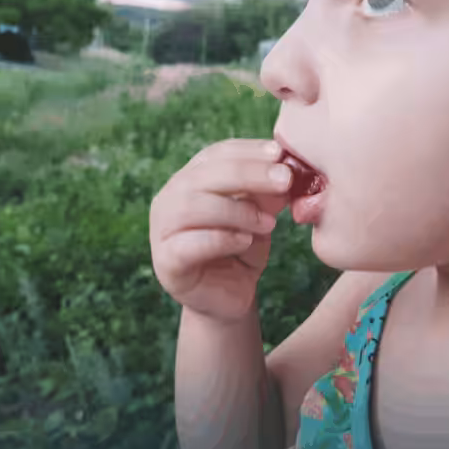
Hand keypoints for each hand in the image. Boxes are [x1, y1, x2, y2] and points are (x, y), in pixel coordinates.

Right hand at [149, 139, 291, 321]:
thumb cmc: (242, 250)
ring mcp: (162, 230)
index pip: (216, 154)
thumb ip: (267, 194)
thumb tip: (286, 171)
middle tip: (284, 181)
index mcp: (191, 179)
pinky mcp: (166, 262)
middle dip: (248, 174)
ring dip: (237, 210)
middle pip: (204, 175)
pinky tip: (246, 241)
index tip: (280, 154)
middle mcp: (170, 198)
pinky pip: (188, 244)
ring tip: (269, 223)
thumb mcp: (260, 216)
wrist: (229, 297)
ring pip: (191, 206)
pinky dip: (221, 238)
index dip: (248, 151)